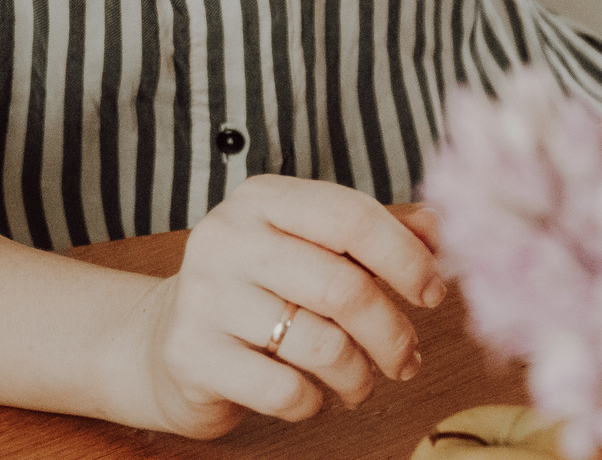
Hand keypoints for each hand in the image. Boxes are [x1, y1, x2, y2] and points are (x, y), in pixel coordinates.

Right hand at [115, 178, 444, 437]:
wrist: (163, 339)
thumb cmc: (257, 289)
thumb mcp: (310, 246)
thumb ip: (374, 232)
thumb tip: (437, 229)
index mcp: (264, 199)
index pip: (351, 216)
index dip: (405, 258)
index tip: (433, 293)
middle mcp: (228, 237)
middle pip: (342, 287)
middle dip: (391, 332)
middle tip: (408, 358)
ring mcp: (204, 296)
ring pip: (320, 345)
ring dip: (358, 376)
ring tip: (361, 384)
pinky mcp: (191, 355)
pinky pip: (284, 390)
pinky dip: (313, 402)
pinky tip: (311, 396)